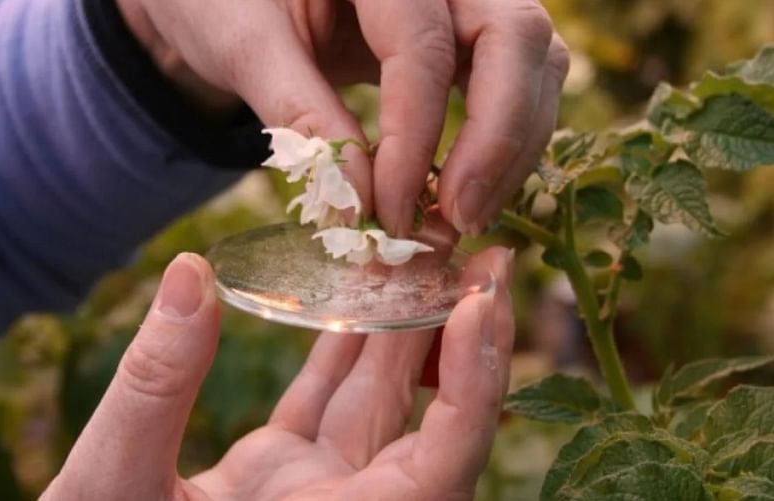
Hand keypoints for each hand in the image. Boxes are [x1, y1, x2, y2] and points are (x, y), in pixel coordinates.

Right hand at [40, 249, 514, 499]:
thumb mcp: (112, 487)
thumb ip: (154, 386)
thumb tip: (189, 272)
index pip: (439, 466)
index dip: (475, 387)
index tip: (481, 305)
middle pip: (428, 421)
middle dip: (459, 335)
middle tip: (482, 254)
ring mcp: (313, 492)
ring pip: (376, 402)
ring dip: (402, 328)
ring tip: (424, 254)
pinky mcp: (281, 475)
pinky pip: (327, 403)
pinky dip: (341, 349)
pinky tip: (353, 295)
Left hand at [117, 0, 569, 235]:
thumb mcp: (241, 41)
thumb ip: (298, 113)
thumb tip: (362, 205)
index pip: (421, 43)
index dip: (415, 136)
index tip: (392, 213)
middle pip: (514, 36)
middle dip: (497, 138)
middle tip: (460, 220)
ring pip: (533, 61)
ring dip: (512, 146)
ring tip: (464, 216)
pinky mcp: (466, 32)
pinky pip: (516, 80)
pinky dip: (503, 140)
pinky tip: (466, 189)